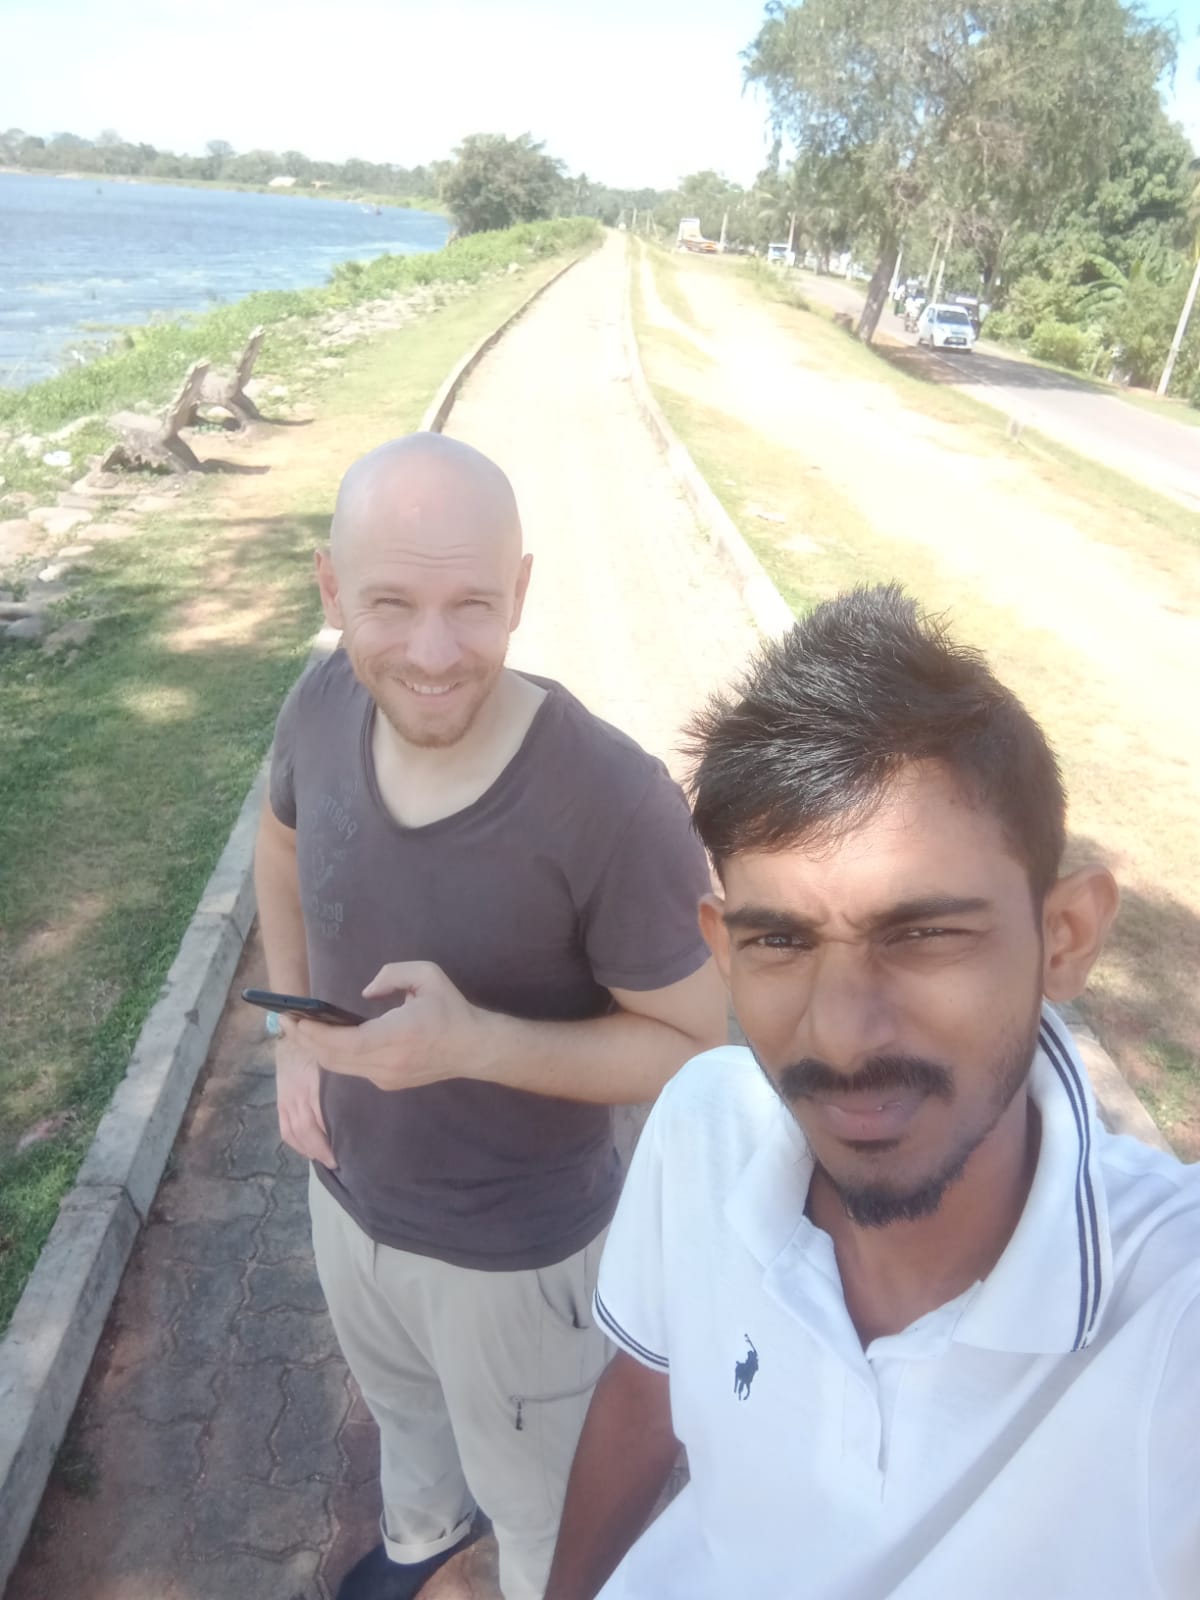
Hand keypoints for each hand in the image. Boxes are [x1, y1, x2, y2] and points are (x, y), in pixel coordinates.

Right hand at [275, 1029, 336, 1166]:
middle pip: (307, 1129)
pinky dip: (296, 1144)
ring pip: (294, 1132)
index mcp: (313, 1083)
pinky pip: (285, 1129)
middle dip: (321, 1148)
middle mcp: (297, 1093)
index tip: (346, 1148)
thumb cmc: (323, 1045)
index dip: (329, 1135)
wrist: (295, 1030)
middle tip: (338, 1162)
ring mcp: (287, 1098)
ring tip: (325, 1160)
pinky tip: (308, 1152)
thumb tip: (366, 1096)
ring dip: (309, 1149)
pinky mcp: (281, 1102)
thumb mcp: (335, 1060)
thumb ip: (346, 1078)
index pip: (319, 1116)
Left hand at [296, 961, 489, 1091]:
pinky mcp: (388, 1084)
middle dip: (306, 1040)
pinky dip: (334, 1056)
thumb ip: (392, 975)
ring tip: (299, 1029)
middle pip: (333, 1059)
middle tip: (286, 1020)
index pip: (345, 1043)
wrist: (473, 1048)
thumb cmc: (450, 1010)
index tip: (294, 1018)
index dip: (315, 1034)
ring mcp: (387, 1078)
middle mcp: (388, 1063)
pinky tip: (326, 1040)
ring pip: (339, 1068)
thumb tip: (365, 993)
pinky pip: (353, 1070)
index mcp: (397, 1036)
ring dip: (316, 1050)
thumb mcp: (428, 976)